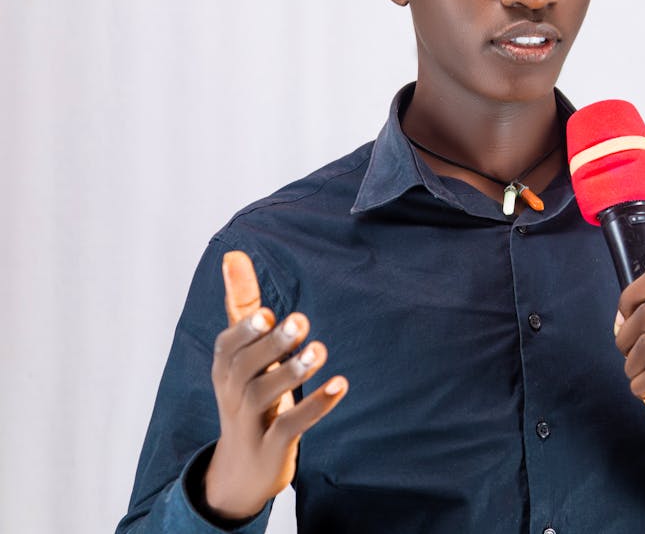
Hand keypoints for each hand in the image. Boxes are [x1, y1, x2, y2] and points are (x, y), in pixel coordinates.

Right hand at [202, 251, 348, 519]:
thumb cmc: (248, 396)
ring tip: (320, 350)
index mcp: (226, 370)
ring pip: (265, 396)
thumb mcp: (243, 354)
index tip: (266, 314)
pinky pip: (291, 427)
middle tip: (300, 321)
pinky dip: (315, 406)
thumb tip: (233, 253)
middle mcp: (233, 395)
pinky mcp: (273, 447)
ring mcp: (251, 423)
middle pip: (244, 369)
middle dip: (271, 345)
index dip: (244, 332)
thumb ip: (243, 306)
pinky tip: (340, 385)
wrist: (243, 471)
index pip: (227, 347)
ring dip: (292, 372)